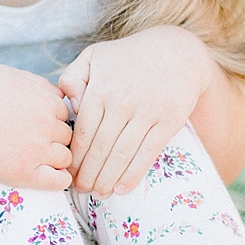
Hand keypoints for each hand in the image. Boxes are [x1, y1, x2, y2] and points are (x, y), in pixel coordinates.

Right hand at [0, 63, 74, 190]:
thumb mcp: (8, 76)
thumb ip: (36, 84)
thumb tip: (57, 94)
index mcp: (44, 99)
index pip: (64, 113)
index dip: (50, 119)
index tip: (33, 124)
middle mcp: (46, 124)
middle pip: (67, 135)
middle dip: (53, 138)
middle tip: (30, 141)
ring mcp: (37, 150)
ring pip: (65, 157)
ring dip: (55, 158)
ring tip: (34, 158)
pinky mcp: (25, 173)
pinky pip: (59, 181)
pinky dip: (58, 179)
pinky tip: (47, 176)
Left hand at [58, 27, 211, 196]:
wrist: (176, 51)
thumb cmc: (128, 57)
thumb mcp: (93, 57)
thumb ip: (72, 78)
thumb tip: (70, 108)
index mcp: (100, 88)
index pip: (83, 133)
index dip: (75, 159)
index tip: (68, 175)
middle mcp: (122, 101)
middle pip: (100, 149)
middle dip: (88, 175)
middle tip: (81, 190)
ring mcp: (147, 111)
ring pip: (122, 155)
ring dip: (108, 180)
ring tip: (99, 193)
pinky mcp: (169, 120)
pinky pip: (148, 153)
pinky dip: (133, 174)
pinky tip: (122, 189)